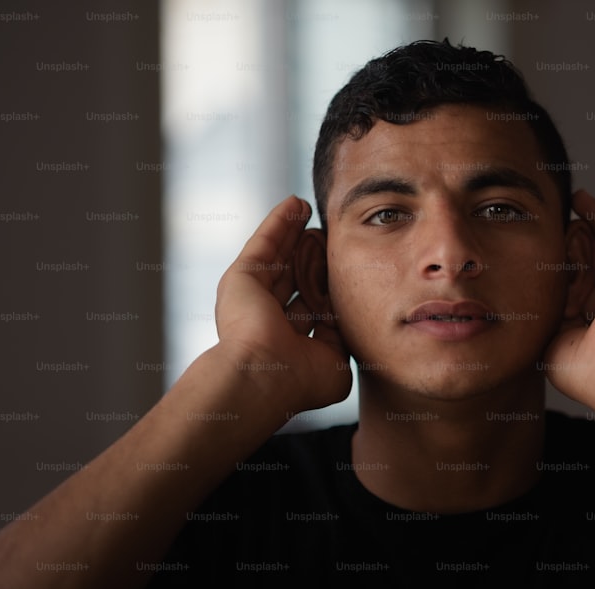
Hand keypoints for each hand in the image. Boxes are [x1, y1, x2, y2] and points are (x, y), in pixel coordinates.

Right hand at [214, 196, 351, 411]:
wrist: (262, 377)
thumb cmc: (299, 379)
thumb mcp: (335, 361)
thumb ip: (343, 340)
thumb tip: (353, 323)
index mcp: (290, 342)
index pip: (312, 305)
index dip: (328, 286)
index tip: (347, 267)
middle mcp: (269, 319)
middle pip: (295, 277)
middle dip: (309, 255)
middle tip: (326, 232)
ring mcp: (253, 298)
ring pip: (279, 256)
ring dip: (294, 233)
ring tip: (309, 209)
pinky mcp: (241, 277)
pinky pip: (264, 243)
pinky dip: (279, 222)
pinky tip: (294, 203)